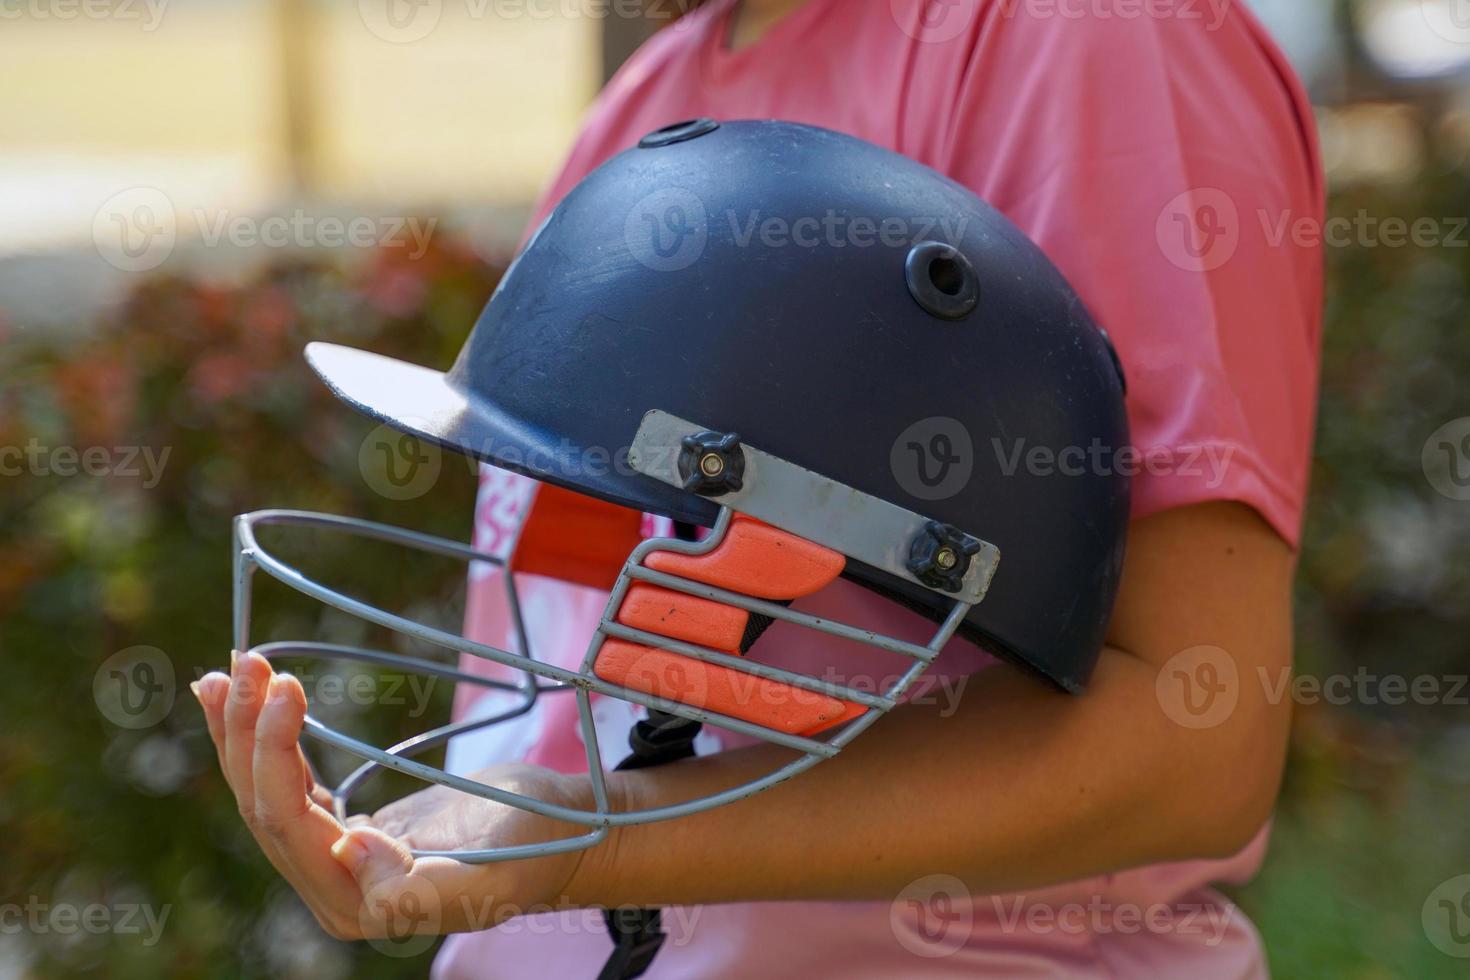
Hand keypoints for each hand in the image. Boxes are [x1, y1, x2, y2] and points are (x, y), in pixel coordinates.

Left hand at [193, 650, 593, 940]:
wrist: (566, 833)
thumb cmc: (537, 848)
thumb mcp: (487, 873)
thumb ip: (415, 886)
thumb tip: (343, 849)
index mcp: (358, 905)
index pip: (290, 826)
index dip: (274, 755)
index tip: (285, 686)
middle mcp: (334, 888)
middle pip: (265, 806)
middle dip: (247, 732)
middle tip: (245, 661)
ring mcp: (336, 859)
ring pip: (268, 792)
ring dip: (243, 729)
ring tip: (225, 672)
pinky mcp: (347, 830)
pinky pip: (292, 782)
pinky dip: (266, 738)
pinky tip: (252, 700)